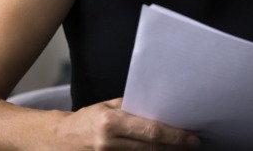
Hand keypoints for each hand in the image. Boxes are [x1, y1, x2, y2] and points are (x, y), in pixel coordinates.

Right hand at [57, 98, 199, 149]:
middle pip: (151, 149)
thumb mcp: (107, 107)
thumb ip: (132, 108)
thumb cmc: (87, 119)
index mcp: (110, 122)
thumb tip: (161, 108)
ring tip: (180, 150)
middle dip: (175, 147)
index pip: (150, 130)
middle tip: (193, 144)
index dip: (174, 136)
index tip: (191, 137)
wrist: (59, 140)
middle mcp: (108, 143)